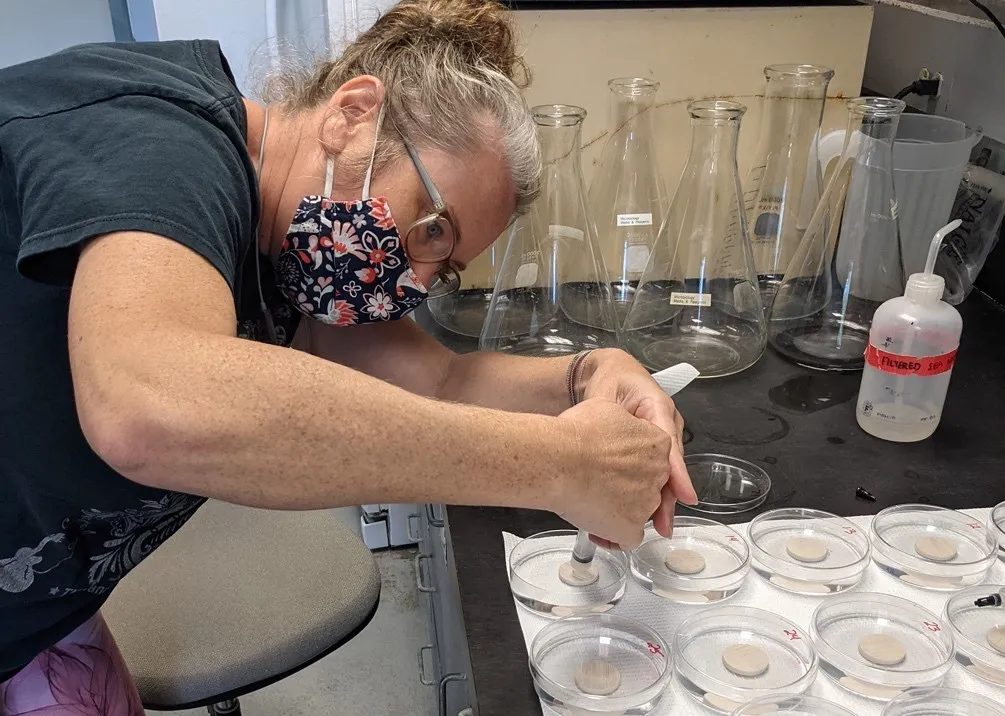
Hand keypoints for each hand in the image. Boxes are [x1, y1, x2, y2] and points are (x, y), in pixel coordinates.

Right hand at [553, 398, 673, 549]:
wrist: (559, 460)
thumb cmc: (575, 434)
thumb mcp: (605, 410)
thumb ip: (622, 424)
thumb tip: (614, 428)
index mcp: (657, 443)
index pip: (650, 457)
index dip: (629, 462)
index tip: (612, 464)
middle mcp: (658, 474)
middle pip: (647, 485)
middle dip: (626, 487)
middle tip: (599, 483)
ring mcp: (647, 503)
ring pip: (638, 513)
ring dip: (619, 512)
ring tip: (591, 505)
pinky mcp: (631, 527)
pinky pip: (627, 539)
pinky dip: (612, 538)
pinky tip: (596, 530)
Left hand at [579, 349, 696, 538]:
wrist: (609, 374)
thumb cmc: (610, 381)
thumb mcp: (607, 393)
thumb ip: (609, 411)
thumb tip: (610, 434)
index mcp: (659, 407)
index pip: (668, 442)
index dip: (675, 472)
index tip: (684, 494)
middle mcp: (667, 424)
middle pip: (671, 465)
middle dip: (670, 496)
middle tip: (665, 523)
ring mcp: (663, 437)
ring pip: (666, 472)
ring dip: (663, 500)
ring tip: (661, 525)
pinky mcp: (654, 448)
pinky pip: (658, 472)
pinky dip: (652, 492)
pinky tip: (649, 513)